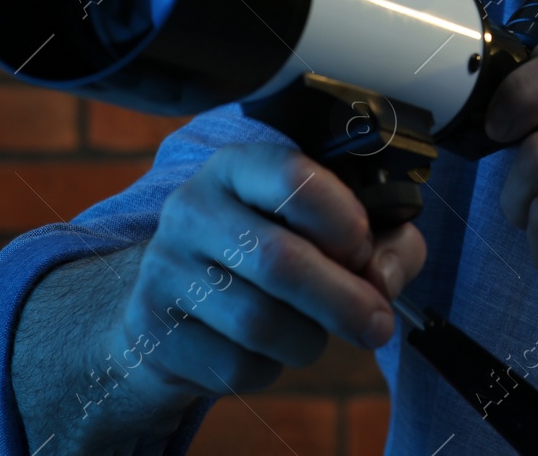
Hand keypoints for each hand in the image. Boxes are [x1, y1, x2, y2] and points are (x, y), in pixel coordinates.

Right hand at [118, 142, 425, 399]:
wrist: (177, 305)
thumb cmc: (273, 259)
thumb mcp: (333, 232)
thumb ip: (385, 243)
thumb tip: (382, 282)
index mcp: (238, 168)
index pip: (292, 176)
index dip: (343, 220)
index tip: (362, 250)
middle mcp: (192, 209)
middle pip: (279, 260)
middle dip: (343, 300)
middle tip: (378, 325)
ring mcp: (164, 270)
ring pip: (260, 323)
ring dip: (308, 339)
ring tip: (311, 332)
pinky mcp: (152, 331)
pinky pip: (234, 365)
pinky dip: (270, 368)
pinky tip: (264, 350)